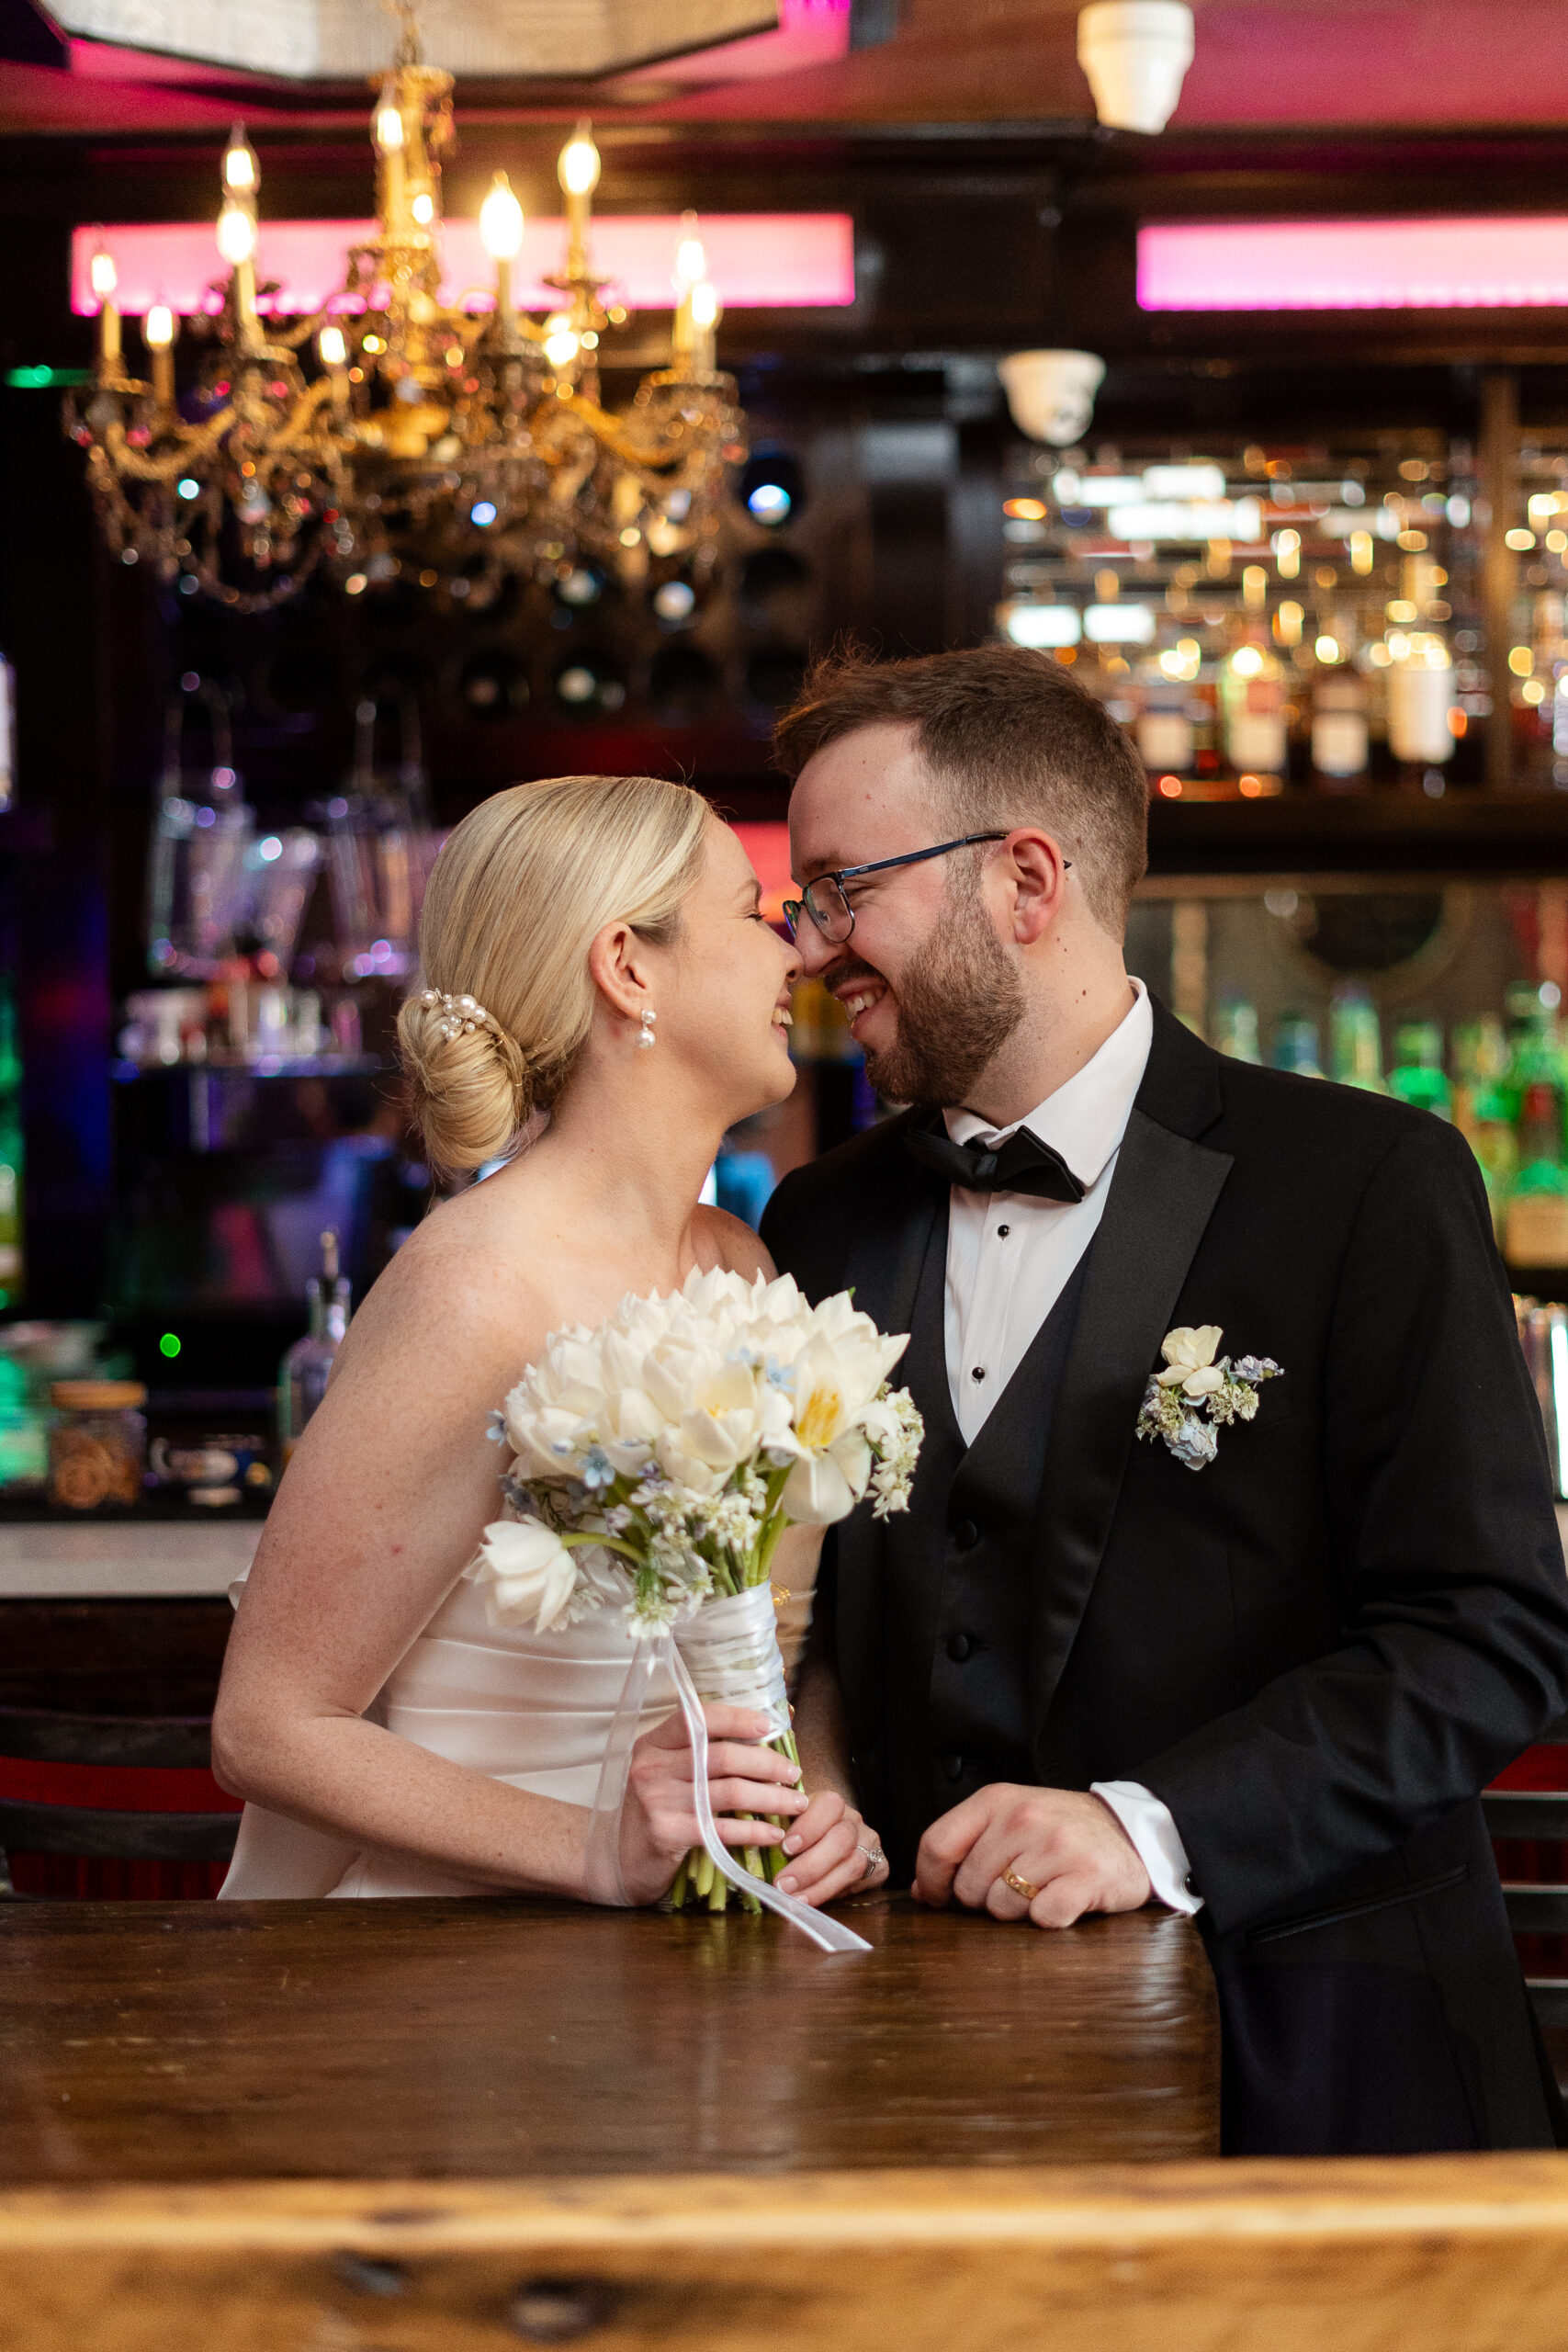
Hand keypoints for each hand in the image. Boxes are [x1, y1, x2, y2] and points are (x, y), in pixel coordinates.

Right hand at [617, 1704, 807, 1906]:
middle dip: (767, 1764)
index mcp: (653, 1743)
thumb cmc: (654, 1811)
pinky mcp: (667, 1833)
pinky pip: (722, 1828)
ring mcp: (658, 1800)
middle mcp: (652, 1766)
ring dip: (771, 1798)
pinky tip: (772, 1833)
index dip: (737, 1719)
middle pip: (723, 1756)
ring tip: (795, 1803)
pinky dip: (754, 1830)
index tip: (769, 1727)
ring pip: (730, 1791)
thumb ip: (700, 1754)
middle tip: (794, 1773)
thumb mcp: (666, 1772)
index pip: (698, 1718)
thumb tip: (761, 1733)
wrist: (617, 1860)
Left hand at [775, 1788, 888, 1908]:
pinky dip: (834, 1893)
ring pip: (853, 1863)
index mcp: (831, 1804)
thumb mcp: (791, 1827)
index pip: (829, 1805)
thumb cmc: (805, 1839)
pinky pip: (862, 1881)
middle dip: (810, 1864)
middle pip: (842, 1838)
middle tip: (783, 1883)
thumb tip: (745, 1839)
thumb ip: (777, 1828)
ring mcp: (869, 1842)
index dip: (809, 1826)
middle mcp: (853, 1821)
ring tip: (795, 1899)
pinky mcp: (880, 1865)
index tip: (785, 1846)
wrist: (838, 1852)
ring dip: (820, 1885)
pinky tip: (813, 1902)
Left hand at [913, 1785, 1150, 1926]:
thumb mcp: (1009, 1821)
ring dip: (1017, 1912)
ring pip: (1002, 1907)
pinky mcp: (1086, 1876)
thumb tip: (921, 1890)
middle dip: (982, 1900)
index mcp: (997, 1800)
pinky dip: (1048, 1919)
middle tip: (1013, 1888)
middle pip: (968, 1886)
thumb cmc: (1060, 1831)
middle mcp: (1024, 1818)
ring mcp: (1056, 1846)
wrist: (1130, 1831)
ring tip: (1041, 1890)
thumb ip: (964, 1846)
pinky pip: (1043, 1918)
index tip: (939, 1898)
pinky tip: (1062, 1901)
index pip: (937, 1844)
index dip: (931, 1881)